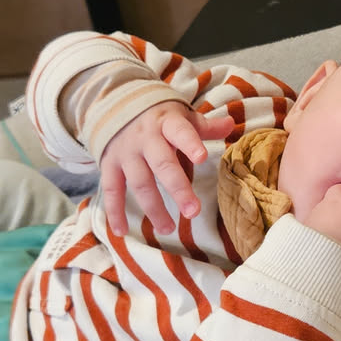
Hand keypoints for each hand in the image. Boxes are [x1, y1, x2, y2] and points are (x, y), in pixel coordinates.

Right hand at [100, 102, 233, 234]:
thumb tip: (231, 124)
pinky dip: (114, 211)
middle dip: (178, 188)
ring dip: (153, 208)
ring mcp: (126, 153)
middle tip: (193, 212)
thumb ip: (204, 126)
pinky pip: (111, 190)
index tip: (202, 158)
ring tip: (168, 229)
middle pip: (162, 164)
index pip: (180, 132)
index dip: (190, 144)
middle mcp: (145, 138)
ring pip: (139, 182)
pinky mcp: (109, 165)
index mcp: (167, 124)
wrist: (115, 108)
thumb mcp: (181, 117)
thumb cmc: (159, 119)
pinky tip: (122, 232)